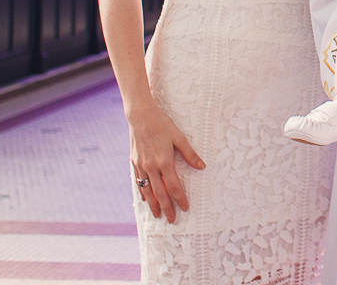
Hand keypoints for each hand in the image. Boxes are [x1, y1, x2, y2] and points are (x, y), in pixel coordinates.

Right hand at [128, 102, 204, 222]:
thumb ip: (190, 154)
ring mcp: (141, 166)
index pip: (174, 186)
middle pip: (160, 193)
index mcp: (164, 161)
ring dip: (153, 204)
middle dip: (167, 208)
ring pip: (147, 191)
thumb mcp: (179, 137)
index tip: (185, 208)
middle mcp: (151, 167)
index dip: (180, 198)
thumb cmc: (162, 124)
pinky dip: (142, 192)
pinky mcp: (134, 162)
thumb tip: (202, 166)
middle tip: (172, 220)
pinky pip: (138, 182)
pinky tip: (145, 199)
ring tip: (158, 215)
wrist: (140, 116)